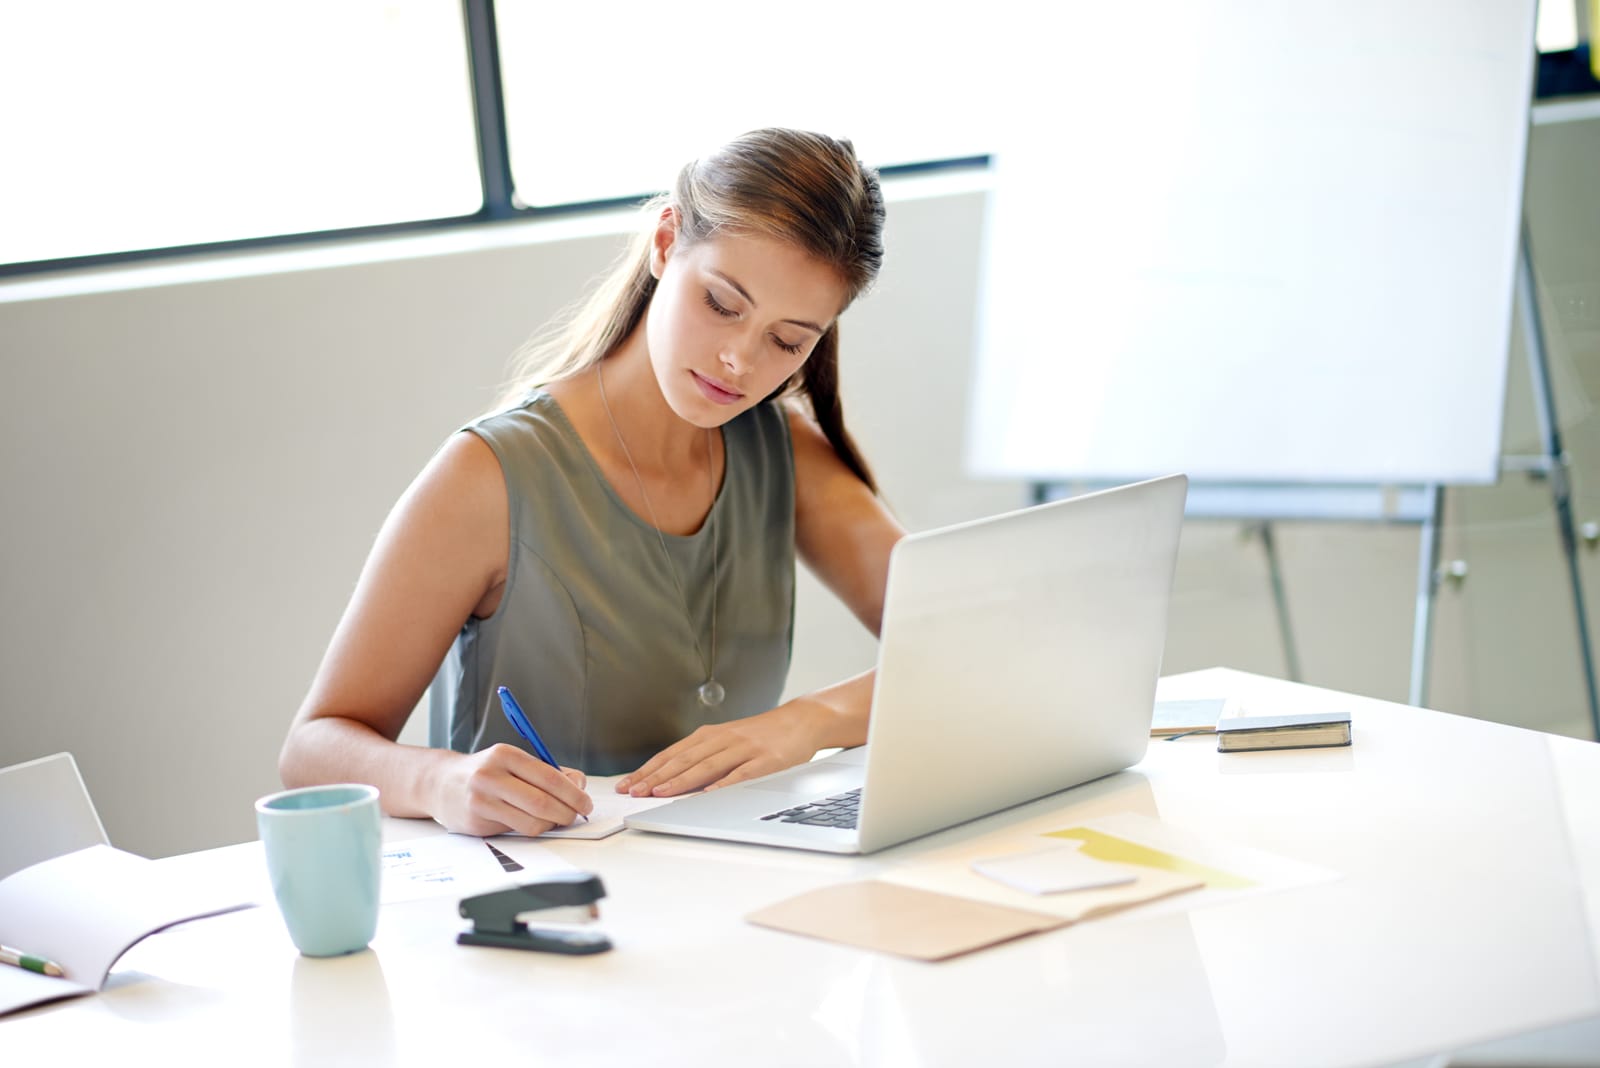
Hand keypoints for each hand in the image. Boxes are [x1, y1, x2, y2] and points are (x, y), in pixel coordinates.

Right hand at [431, 744, 590, 836]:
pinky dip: (533, 829)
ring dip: (551, 824)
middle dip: (567, 812)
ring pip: (531, 820)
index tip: (585, 802)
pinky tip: (534, 822)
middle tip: (575, 816)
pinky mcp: (477, 820)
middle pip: (542, 801)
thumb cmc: (485, 773)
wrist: (440, 783)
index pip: (549, 776)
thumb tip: (579, 784)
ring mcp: (482, 799)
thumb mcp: (514, 762)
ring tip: (555, 820)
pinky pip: (516, 830)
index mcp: (506, 754)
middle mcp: (491, 775)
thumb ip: (547, 771)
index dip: (573, 793)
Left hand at [616, 703, 825, 796]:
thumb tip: (670, 778)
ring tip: (660, 792)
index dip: (648, 769)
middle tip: (633, 791)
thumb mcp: (728, 740)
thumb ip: (704, 756)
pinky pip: (742, 774)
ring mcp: (745, 748)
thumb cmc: (761, 735)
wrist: (801, 720)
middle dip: (656, 776)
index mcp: (711, 734)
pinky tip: (708, 794)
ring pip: (707, 765)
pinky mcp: (766, 760)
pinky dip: (724, 784)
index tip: (627, 784)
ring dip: (681, 780)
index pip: (672, 753)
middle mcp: (723, 739)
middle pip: (684, 759)